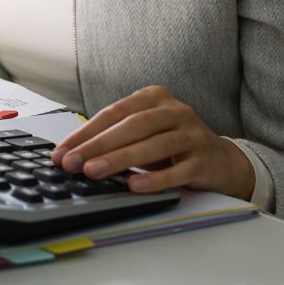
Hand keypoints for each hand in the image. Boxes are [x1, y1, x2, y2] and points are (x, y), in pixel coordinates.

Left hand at [52, 84, 255, 199]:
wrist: (222, 161)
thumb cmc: (171, 145)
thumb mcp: (143, 133)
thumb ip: (115, 137)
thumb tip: (73, 154)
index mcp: (153, 97)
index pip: (113, 113)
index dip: (85, 132)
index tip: (63, 151)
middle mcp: (174, 111)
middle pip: (131, 126)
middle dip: (98, 145)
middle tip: (73, 162)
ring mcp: (192, 134)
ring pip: (153, 145)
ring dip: (120, 159)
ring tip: (94, 172)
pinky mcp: (205, 160)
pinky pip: (178, 170)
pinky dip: (154, 179)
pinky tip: (134, 186)